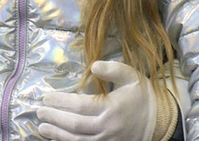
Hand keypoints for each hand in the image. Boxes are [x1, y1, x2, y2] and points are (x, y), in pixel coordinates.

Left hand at [37, 60, 156, 140]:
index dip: (61, 102)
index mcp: (111, 108)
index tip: (46, 96)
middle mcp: (107, 127)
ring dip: (57, 135)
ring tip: (42, 127)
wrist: (158, 121)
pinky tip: (57, 139)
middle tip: (39, 111)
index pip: (80, 106)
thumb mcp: (132, 77)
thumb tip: (93, 65)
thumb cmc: (142, 96)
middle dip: (54, 118)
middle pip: (75, 125)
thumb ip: (113, 69)